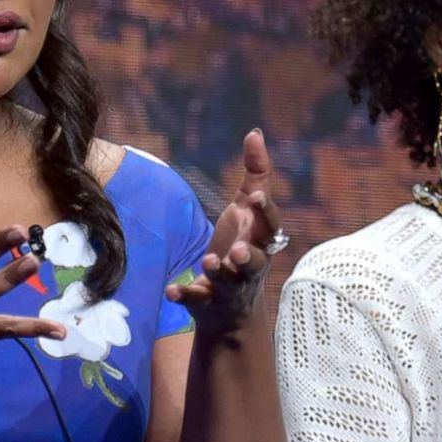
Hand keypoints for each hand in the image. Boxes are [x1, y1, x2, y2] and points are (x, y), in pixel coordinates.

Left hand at [166, 129, 281, 334]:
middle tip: (239, 250)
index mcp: (260, 241)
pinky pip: (196, 300)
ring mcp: (228, 287)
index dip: (265, 212)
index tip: (257, 197)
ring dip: (218, 272)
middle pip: (254, 262)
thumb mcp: (248, 211)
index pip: (269, 227)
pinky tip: (172, 290)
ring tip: (208, 261)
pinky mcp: (206, 302)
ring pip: (227, 282)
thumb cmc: (242, 246)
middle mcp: (248, 266)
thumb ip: (255, 174)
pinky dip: (185, 295)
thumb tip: (255, 132)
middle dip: (248, 256)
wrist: (232, 308)